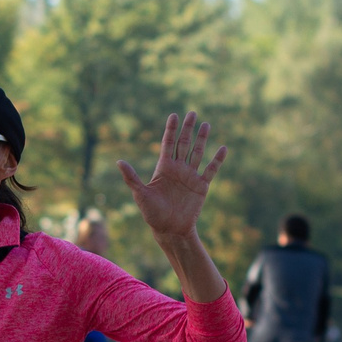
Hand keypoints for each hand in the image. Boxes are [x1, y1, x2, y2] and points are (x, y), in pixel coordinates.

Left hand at [115, 111, 224, 242]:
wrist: (170, 229)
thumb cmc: (152, 213)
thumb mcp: (140, 194)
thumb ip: (131, 177)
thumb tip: (119, 161)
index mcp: (163, 168)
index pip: (168, 143)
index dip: (171, 129)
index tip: (174, 115)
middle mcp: (178, 169)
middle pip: (184, 143)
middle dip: (188, 128)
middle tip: (192, 112)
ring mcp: (191, 176)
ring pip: (198, 152)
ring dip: (202, 139)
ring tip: (206, 124)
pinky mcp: (201, 186)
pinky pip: (211, 170)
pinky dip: (217, 159)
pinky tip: (223, 148)